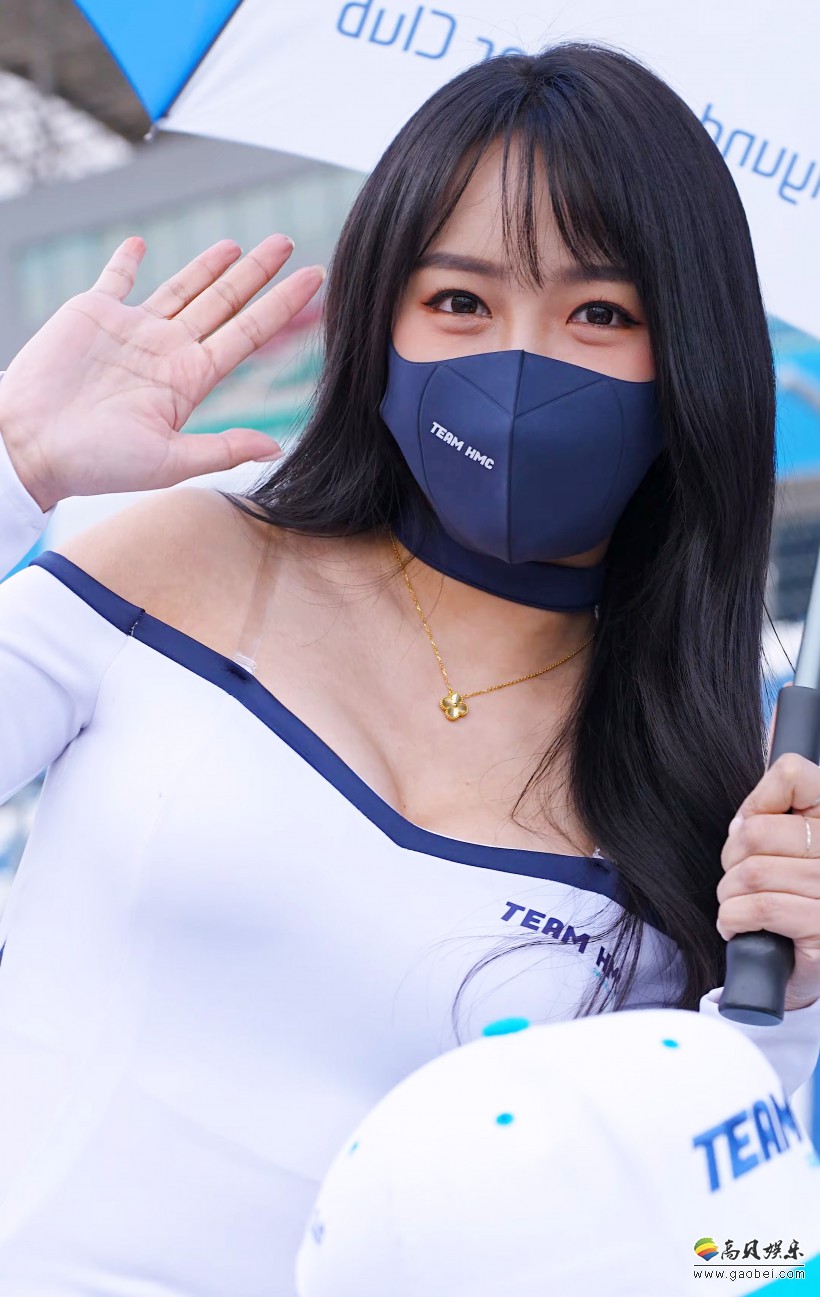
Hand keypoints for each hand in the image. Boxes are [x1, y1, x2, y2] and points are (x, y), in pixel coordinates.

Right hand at [0, 234, 324, 510]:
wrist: (30, 446)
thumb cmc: (96, 463)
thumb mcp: (168, 461)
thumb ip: (222, 449)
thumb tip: (276, 447)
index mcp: (189, 380)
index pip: (247, 333)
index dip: (281, 305)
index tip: (313, 279)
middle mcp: (167, 351)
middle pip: (223, 302)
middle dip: (256, 274)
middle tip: (286, 242)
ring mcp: (131, 331)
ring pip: (181, 287)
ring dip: (208, 265)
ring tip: (237, 244)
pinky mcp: (92, 314)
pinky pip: (114, 279)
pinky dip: (126, 262)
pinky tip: (138, 245)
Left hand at [718, 752, 819, 1010]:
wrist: (815, 964)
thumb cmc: (798, 896)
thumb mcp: (794, 847)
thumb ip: (773, 817)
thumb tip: (741, 823)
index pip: (793, 774)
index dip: (758, 801)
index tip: (753, 828)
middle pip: (756, 831)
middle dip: (732, 859)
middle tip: (739, 878)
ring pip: (751, 873)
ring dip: (730, 894)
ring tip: (739, 906)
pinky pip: (759, 908)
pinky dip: (733, 919)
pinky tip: (739, 927)